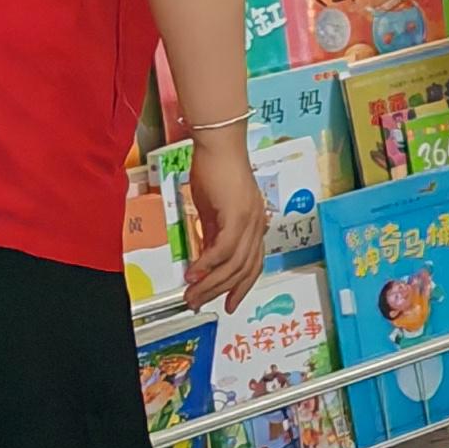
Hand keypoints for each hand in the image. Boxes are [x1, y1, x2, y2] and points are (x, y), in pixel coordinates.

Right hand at [181, 136, 269, 312]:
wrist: (218, 144)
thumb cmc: (215, 170)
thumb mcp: (213, 209)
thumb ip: (212, 233)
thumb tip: (203, 257)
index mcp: (254, 225)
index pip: (253, 264)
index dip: (241, 287)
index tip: (228, 303)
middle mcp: (257, 225)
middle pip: (242, 270)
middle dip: (219, 291)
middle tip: (197, 302)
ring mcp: (249, 221)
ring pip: (233, 264)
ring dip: (210, 283)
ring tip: (191, 294)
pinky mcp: (237, 215)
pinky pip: (224, 248)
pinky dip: (208, 264)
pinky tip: (192, 273)